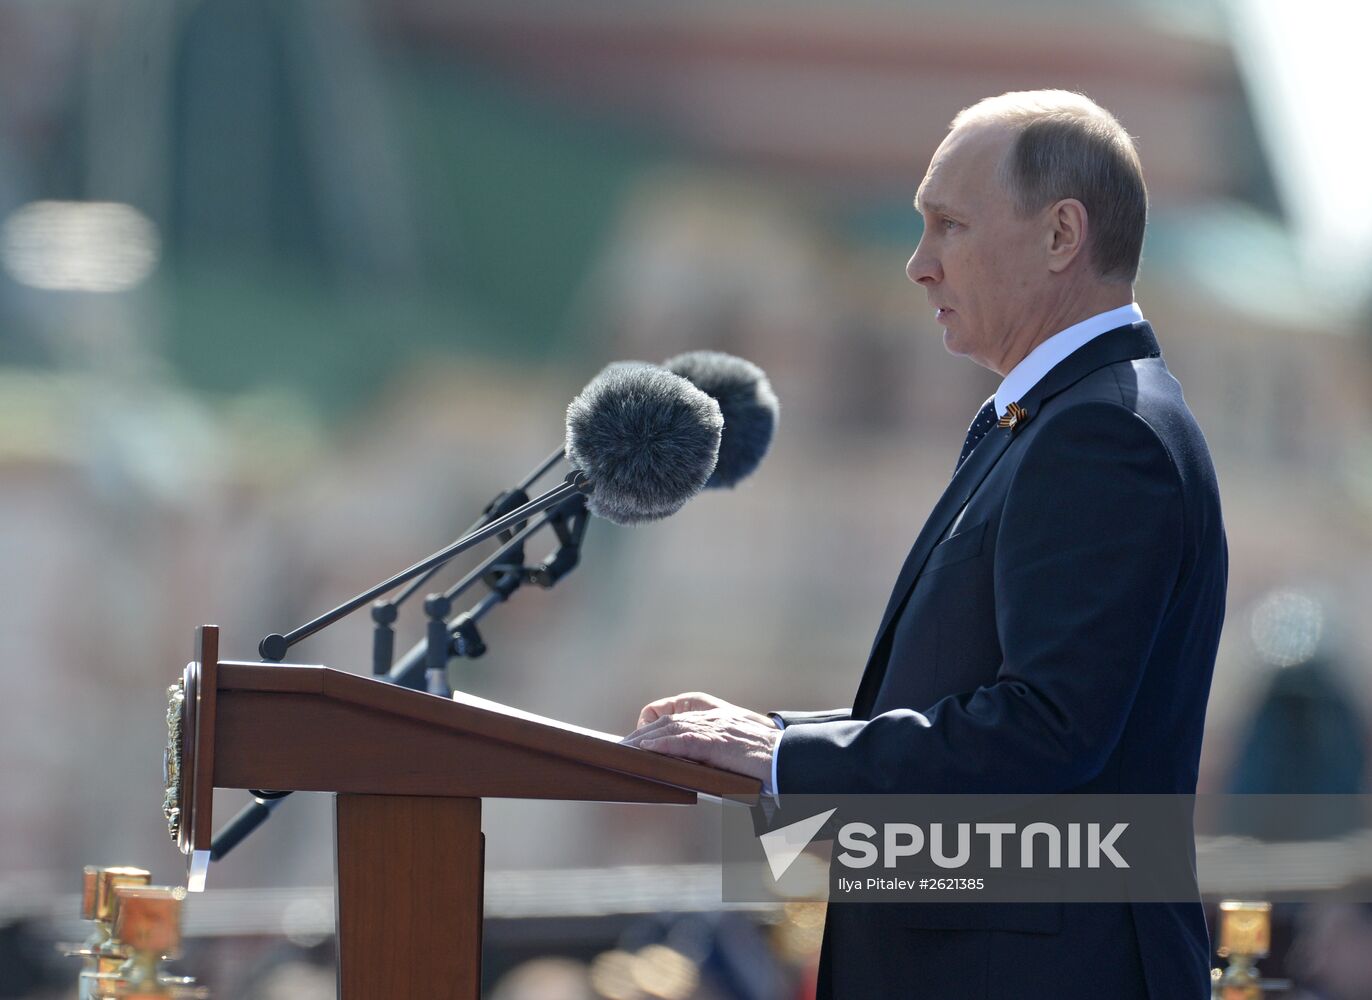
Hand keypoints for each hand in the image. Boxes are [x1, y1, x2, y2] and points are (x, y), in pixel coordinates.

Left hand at [623, 692, 780, 782]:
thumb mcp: (740, 744)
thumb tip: (692, 763)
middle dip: (643, 733)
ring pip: (672, 728)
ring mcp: (716, 727)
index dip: (656, 721)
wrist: (791, 758)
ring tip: (626, 750)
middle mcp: (715, 716)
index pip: (679, 710)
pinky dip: (663, 745)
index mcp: (720, 713)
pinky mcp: (718, 743)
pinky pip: (684, 741)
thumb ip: (718, 745)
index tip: (640, 733)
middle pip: (669, 719)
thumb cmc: (768, 758)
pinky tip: (647, 750)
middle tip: (623, 746)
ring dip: (645, 740)